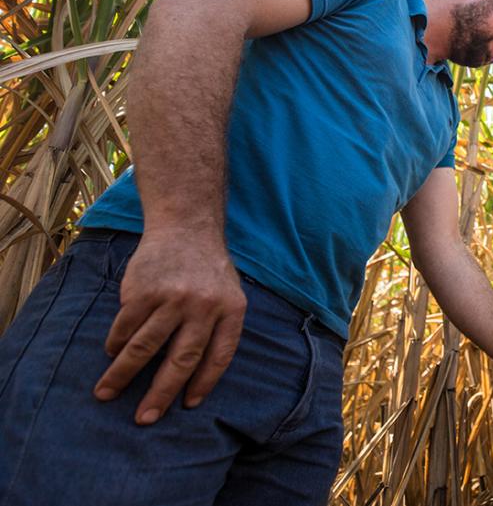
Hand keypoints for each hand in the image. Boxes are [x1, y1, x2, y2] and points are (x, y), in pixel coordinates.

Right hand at [93, 227, 246, 424]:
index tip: (187, 405)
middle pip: (181, 360)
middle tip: (145, 418)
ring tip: (106, 393)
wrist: (186, 228)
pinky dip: (115, 344)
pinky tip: (111, 353)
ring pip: (144, 347)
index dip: (203, 383)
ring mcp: (172, 298)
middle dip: (161, 393)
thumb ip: (217, 329)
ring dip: (122, 374)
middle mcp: (203, 306)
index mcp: (231, 310)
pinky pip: (126, 325)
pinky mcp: (143, 289)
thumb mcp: (229, 294)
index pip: (219, 357)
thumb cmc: (208, 270)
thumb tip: (195, 379)